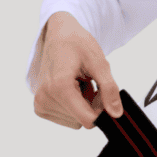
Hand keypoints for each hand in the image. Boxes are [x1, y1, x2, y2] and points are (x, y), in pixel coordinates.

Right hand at [29, 11, 123, 128]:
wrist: (59, 36)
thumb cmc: (77, 44)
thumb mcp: (99, 63)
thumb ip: (109, 89)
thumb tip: (116, 114)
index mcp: (59, 88)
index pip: (87, 120)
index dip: (102, 111)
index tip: (104, 94)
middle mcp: (45, 98)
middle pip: (82, 120)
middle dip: (92, 105)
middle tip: (91, 82)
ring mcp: (40, 103)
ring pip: (75, 120)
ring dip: (83, 105)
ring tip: (80, 83)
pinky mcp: (40, 106)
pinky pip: (66, 117)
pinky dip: (74, 105)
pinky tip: (72, 88)